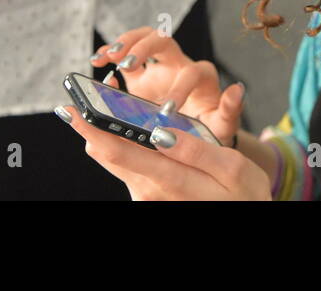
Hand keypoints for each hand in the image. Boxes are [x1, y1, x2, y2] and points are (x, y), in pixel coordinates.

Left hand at [62, 107, 269, 200]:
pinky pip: (130, 169)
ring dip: (107, 136)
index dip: (92, 128)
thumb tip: (161, 132)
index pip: (118, 150)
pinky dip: (124, 148)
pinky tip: (131, 133)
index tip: (73, 108)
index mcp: (169, 179)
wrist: (248, 218)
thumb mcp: (230, 168)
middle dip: (91, 127)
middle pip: (108, 156)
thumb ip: (195, 150)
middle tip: (78, 102)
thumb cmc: (244, 192)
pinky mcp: (152, 196)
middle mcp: (151, 191)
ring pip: (117, 162)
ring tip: (103, 109)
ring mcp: (149, 196)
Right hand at [90, 28, 243, 145]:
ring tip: (107, 57)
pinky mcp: (141, 77)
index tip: (166, 110)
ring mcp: (159, 69)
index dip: (178, 88)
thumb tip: (238, 89)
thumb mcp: (223, 125)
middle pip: (165, 41)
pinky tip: (98, 62)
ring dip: (125, 43)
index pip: (190, 73)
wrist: (195, 133)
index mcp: (201, 77)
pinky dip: (111, 53)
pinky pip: (125, 56)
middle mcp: (180, 66)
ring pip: (144, 38)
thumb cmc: (211, 129)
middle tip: (127, 63)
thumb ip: (230, 110)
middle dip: (145, 47)